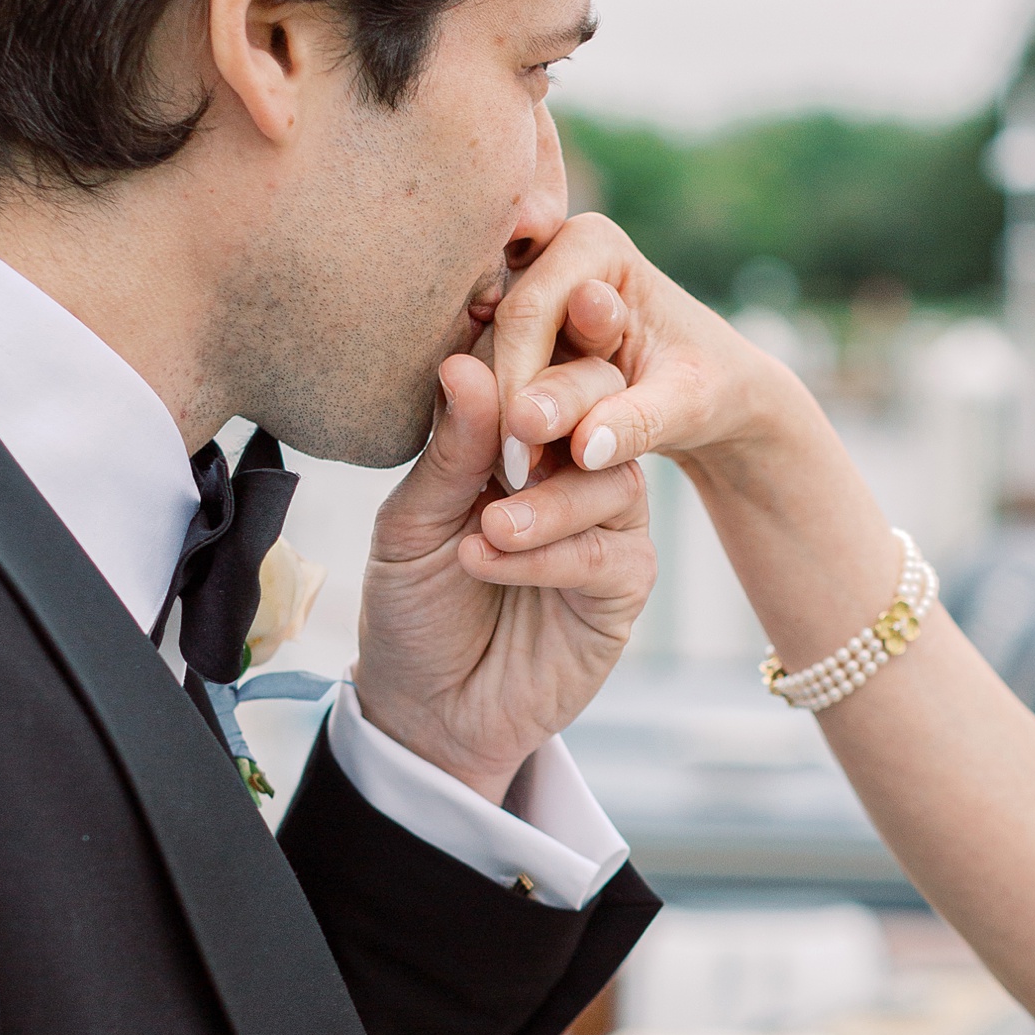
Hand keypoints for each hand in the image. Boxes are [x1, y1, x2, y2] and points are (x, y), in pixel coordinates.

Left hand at [354, 344, 653, 806]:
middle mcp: (570, 466)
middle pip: (600, 398)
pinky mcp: (625, 584)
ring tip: (486, 528)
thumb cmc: (414, 605)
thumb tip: (465, 362)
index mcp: (517, 433)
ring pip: (611, 476)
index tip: (503, 324)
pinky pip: (607, 551)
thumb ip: (447, 449)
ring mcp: (606, 522)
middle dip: (562, 402)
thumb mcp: (410, 522)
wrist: (428, 710)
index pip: (540, 363)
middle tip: (518, 425)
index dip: (531, 342)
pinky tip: (489, 559)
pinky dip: (549, 555)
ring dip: (546, 500)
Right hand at [486, 212, 810, 487]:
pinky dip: (504, 421)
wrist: (715, 390)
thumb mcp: (689, 405)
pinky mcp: (522, 332)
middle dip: (507, 405)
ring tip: (522, 479)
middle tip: (518, 475)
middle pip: (500, 333)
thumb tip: (585, 449)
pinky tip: (519, 469)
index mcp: (593, 244)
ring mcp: (531, 291)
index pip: (530, 314)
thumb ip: (639, 421)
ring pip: (487, 357)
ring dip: (500, 419)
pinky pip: (493, 376)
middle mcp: (552, 255)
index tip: (526, 458)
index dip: (520, 386)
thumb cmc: (712, 387)